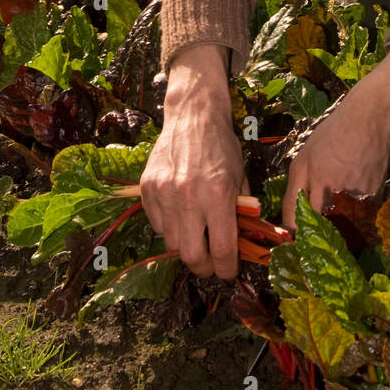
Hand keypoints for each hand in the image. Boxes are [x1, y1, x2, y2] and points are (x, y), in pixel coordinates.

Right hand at [139, 44, 249, 279]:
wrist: (193, 117)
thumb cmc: (222, 147)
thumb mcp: (241, 179)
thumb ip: (241, 213)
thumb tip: (242, 246)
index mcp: (218, 194)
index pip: (222, 249)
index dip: (227, 269)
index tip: (229, 272)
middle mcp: (188, 196)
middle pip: (191, 255)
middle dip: (204, 268)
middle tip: (211, 266)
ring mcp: (163, 193)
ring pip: (171, 244)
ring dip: (186, 247)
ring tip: (197, 238)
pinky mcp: (146, 188)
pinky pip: (157, 225)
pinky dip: (170, 229)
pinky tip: (181, 217)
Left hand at [282, 46, 389, 229]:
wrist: (370, 121)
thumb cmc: (331, 137)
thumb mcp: (302, 160)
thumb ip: (293, 195)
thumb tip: (287, 227)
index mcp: (321, 184)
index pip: (305, 224)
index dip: (297, 234)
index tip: (292, 239)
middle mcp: (343, 195)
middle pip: (326, 232)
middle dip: (316, 236)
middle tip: (308, 234)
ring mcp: (363, 200)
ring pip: (344, 230)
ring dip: (334, 231)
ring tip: (328, 223)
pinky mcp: (378, 201)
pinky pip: (360, 221)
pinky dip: (351, 221)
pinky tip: (346, 209)